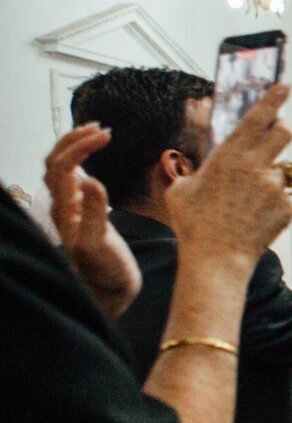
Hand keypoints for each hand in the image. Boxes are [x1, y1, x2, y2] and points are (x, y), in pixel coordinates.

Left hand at [44, 123, 140, 316]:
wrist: (107, 293)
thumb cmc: (105, 273)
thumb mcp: (100, 244)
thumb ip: (95, 213)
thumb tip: (90, 180)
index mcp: (65, 210)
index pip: (62, 166)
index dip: (80, 146)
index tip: (106, 135)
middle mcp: (62, 207)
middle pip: (54, 162)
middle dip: (74, 140)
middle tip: (101, 129)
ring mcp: (69, 210)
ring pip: (59, 169)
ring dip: (74, 147)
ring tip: (96, 134)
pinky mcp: (80, 215)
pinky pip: (71, 180)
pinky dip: (81, 162)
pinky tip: (96, 160)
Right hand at [165, 82, 291, 265]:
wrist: (216, 258)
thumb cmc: (195, 224)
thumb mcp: (182, 189)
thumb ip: (199, 170)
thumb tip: (205, 168)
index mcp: (230, 155)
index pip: (258, 117)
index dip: (273, 98)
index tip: (285, 85)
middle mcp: (256, 166)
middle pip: (284, 132)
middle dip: (281, 129)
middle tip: (273, 135)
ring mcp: (274, 187)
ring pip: (279, 171)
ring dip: (266, 179)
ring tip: (245, 202)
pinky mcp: (286, 207)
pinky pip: (282, 198)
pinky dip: (270, 205)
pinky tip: (252, 218)